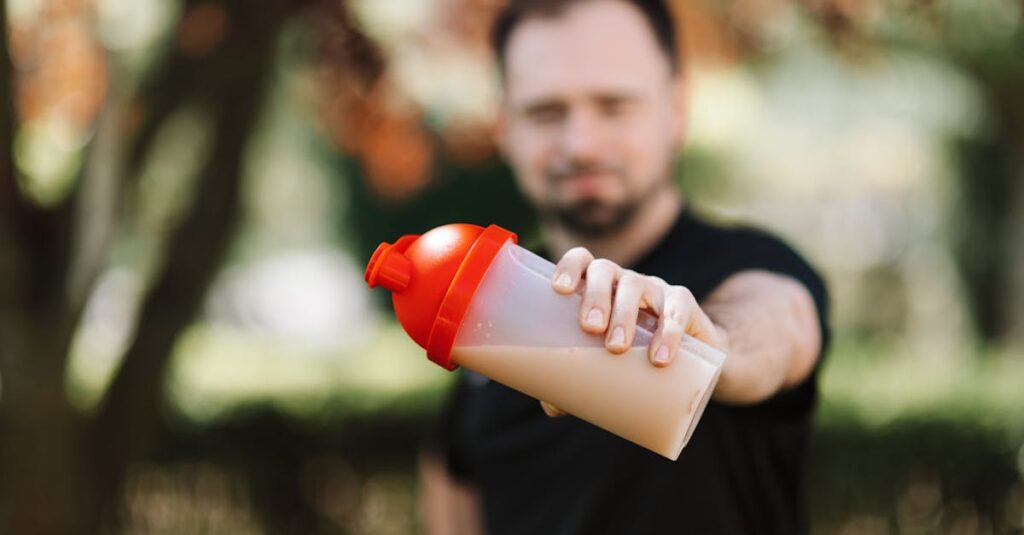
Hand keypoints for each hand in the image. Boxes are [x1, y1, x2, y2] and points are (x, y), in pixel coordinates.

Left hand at [539, 247, 723, 416]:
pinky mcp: (684, 304)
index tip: (560, 289)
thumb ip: (577, 381)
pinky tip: (659, 357)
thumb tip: (552, 407)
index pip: (582, 260)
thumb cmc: (632, 357)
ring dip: (624, 313)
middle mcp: (623, 281)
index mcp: (599, 287)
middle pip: (605, 270)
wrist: (690, 363)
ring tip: (616, 347)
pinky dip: (668, 332)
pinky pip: (677, 309)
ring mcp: (654, 289)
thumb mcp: (606, 365)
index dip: (570, 266)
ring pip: (636, 286)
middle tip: (589, 327)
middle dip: (595, 295)